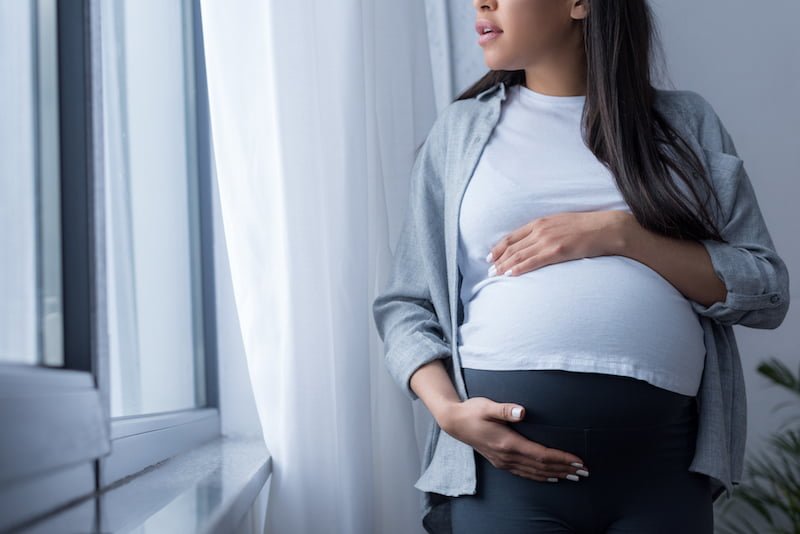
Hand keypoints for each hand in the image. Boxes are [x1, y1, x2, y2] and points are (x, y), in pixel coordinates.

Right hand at [439, 397, 589, 482]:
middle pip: (542, 467)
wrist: (454, 422)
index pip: (541, 455)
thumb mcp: (487, 406)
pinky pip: (525, 474)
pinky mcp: (501, 462)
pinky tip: (551, 477)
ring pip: (535, 473)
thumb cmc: (472, 411)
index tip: (578, 461)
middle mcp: (507, 456)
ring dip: (556, 475)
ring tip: (574, 477)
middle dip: (565, 469)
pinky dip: (541, 477)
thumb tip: (522, 411)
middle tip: (585, 472)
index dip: (561, 459)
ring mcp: (503, 461)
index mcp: (507, 443)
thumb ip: (505, 409)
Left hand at [487, 210, 632, 276]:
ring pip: (519, 255)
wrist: (606, 228)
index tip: (490, 256)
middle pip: (512, 247)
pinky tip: (509, 274)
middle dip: (498, 259)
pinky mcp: (556, 251)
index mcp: (540, 222)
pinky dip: (518, 268)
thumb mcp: (561, 223)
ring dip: (504, 265)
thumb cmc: (586, 227)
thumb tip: (534, 241)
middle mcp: (540, 230)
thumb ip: (545, 231)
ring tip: (495, 274)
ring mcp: (547, 240)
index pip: (512, 236)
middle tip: (489, 269)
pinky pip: (532, 262)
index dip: (499, 247)